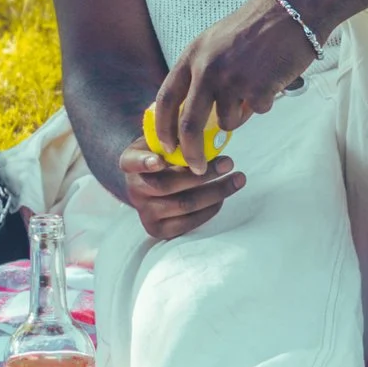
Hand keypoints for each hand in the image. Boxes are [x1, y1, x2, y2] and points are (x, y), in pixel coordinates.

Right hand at [118, 142, 242, 239]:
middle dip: (204, 174)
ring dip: (216, 192)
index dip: (145, 162)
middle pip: (169, 185)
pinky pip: (189, 222)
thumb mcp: (163, 142)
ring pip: (184, 204)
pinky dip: (210, 209)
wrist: (151, 184)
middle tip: (229, 163)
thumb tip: (210, 136)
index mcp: (130, 162)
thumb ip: (176, 139)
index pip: (132, 162)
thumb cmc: (164, 155)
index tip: (159, 161)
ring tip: (237, 179)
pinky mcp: (158, 230)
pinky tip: (223, 197)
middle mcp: (134, 189)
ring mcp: (145, 212)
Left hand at [147, 0, 322, 172]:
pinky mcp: (259, 88)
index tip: (165, 147)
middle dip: (191, 153)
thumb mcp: (213, 43)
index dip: (162, 127)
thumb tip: (189, 114)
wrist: (291, 12)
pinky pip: (257, 112)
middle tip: (196, 167)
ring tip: (252, 88)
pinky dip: (263, 103)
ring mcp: (233, 79)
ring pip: (227, 122)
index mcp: (192, 56)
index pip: (166, 99)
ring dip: (238, 116)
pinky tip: (270, 79)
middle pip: (189, 124)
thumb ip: (199, 74)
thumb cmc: (253, 28)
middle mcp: (207, 69)